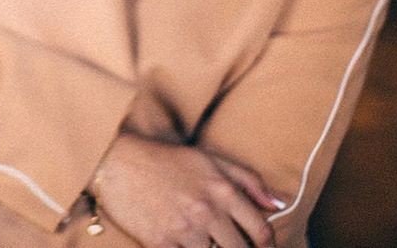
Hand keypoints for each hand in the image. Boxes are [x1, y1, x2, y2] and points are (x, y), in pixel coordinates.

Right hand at [94, 133, 277, 247]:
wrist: (118, 162)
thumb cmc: (165, 159)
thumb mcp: (208, 158)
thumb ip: (247, 178)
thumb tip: (278, 203)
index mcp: (221, 189)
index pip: (260, 231)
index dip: (266, 246)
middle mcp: (207, 211)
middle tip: (233, 247)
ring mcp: (184, 230)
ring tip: (207, 244)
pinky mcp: (161, 244)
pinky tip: (187, 246)